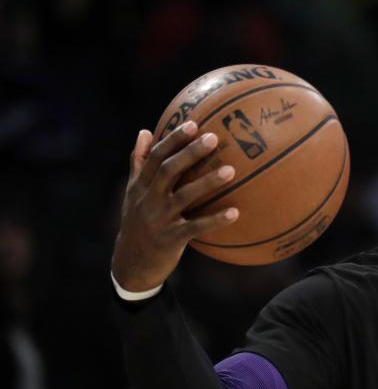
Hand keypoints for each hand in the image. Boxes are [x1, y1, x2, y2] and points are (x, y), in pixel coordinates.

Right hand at [111, 122, 237, 291]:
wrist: (131, 264)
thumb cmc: (138, 223)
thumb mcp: (133, 193)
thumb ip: (139, 163)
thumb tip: (145, 131)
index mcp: (141, 186)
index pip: (156, 157)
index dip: (173, 140)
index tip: (193, 123)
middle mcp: (148, 199)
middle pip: (168, 170)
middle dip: (190, 153)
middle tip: (214, 138)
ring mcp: (158, 219)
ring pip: (183, 196)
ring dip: (207, 183)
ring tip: (231, 171)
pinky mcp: (169, 240)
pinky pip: (195, 228)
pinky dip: (215, 220)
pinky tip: (236, 213)